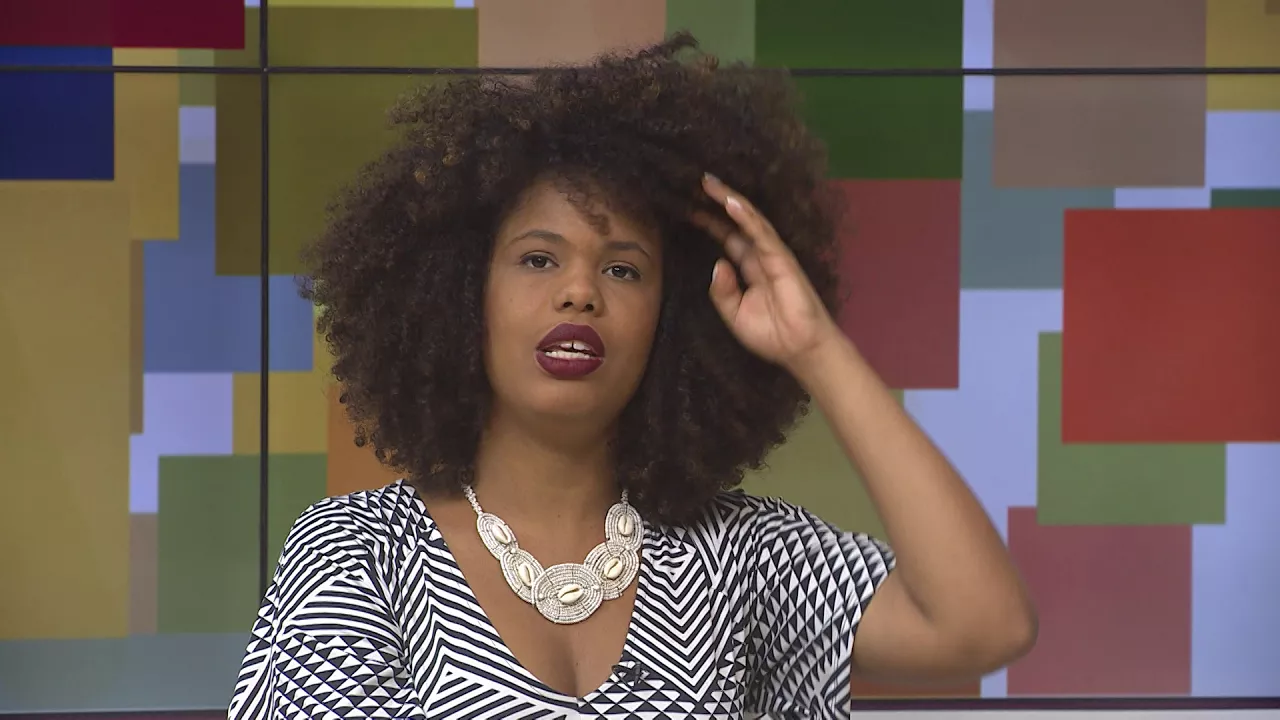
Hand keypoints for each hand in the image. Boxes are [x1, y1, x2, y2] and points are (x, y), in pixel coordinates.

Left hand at [695, 173, 841, 371]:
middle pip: (734, 223)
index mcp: (747, 268)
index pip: (725, 237)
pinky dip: (747, 218)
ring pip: (748, 221)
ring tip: (710, 183)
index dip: (708, 221)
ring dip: (729, 200)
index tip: (688, 206)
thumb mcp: (734, 315)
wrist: (800, 350)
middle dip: (716, 202)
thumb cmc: (771, 335)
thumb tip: (717, 263)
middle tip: (696, 182)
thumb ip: (722, 291)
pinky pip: (762, 234)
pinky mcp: (782, 259)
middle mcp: (758, 256)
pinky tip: (732, 203)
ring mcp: (771, 255)